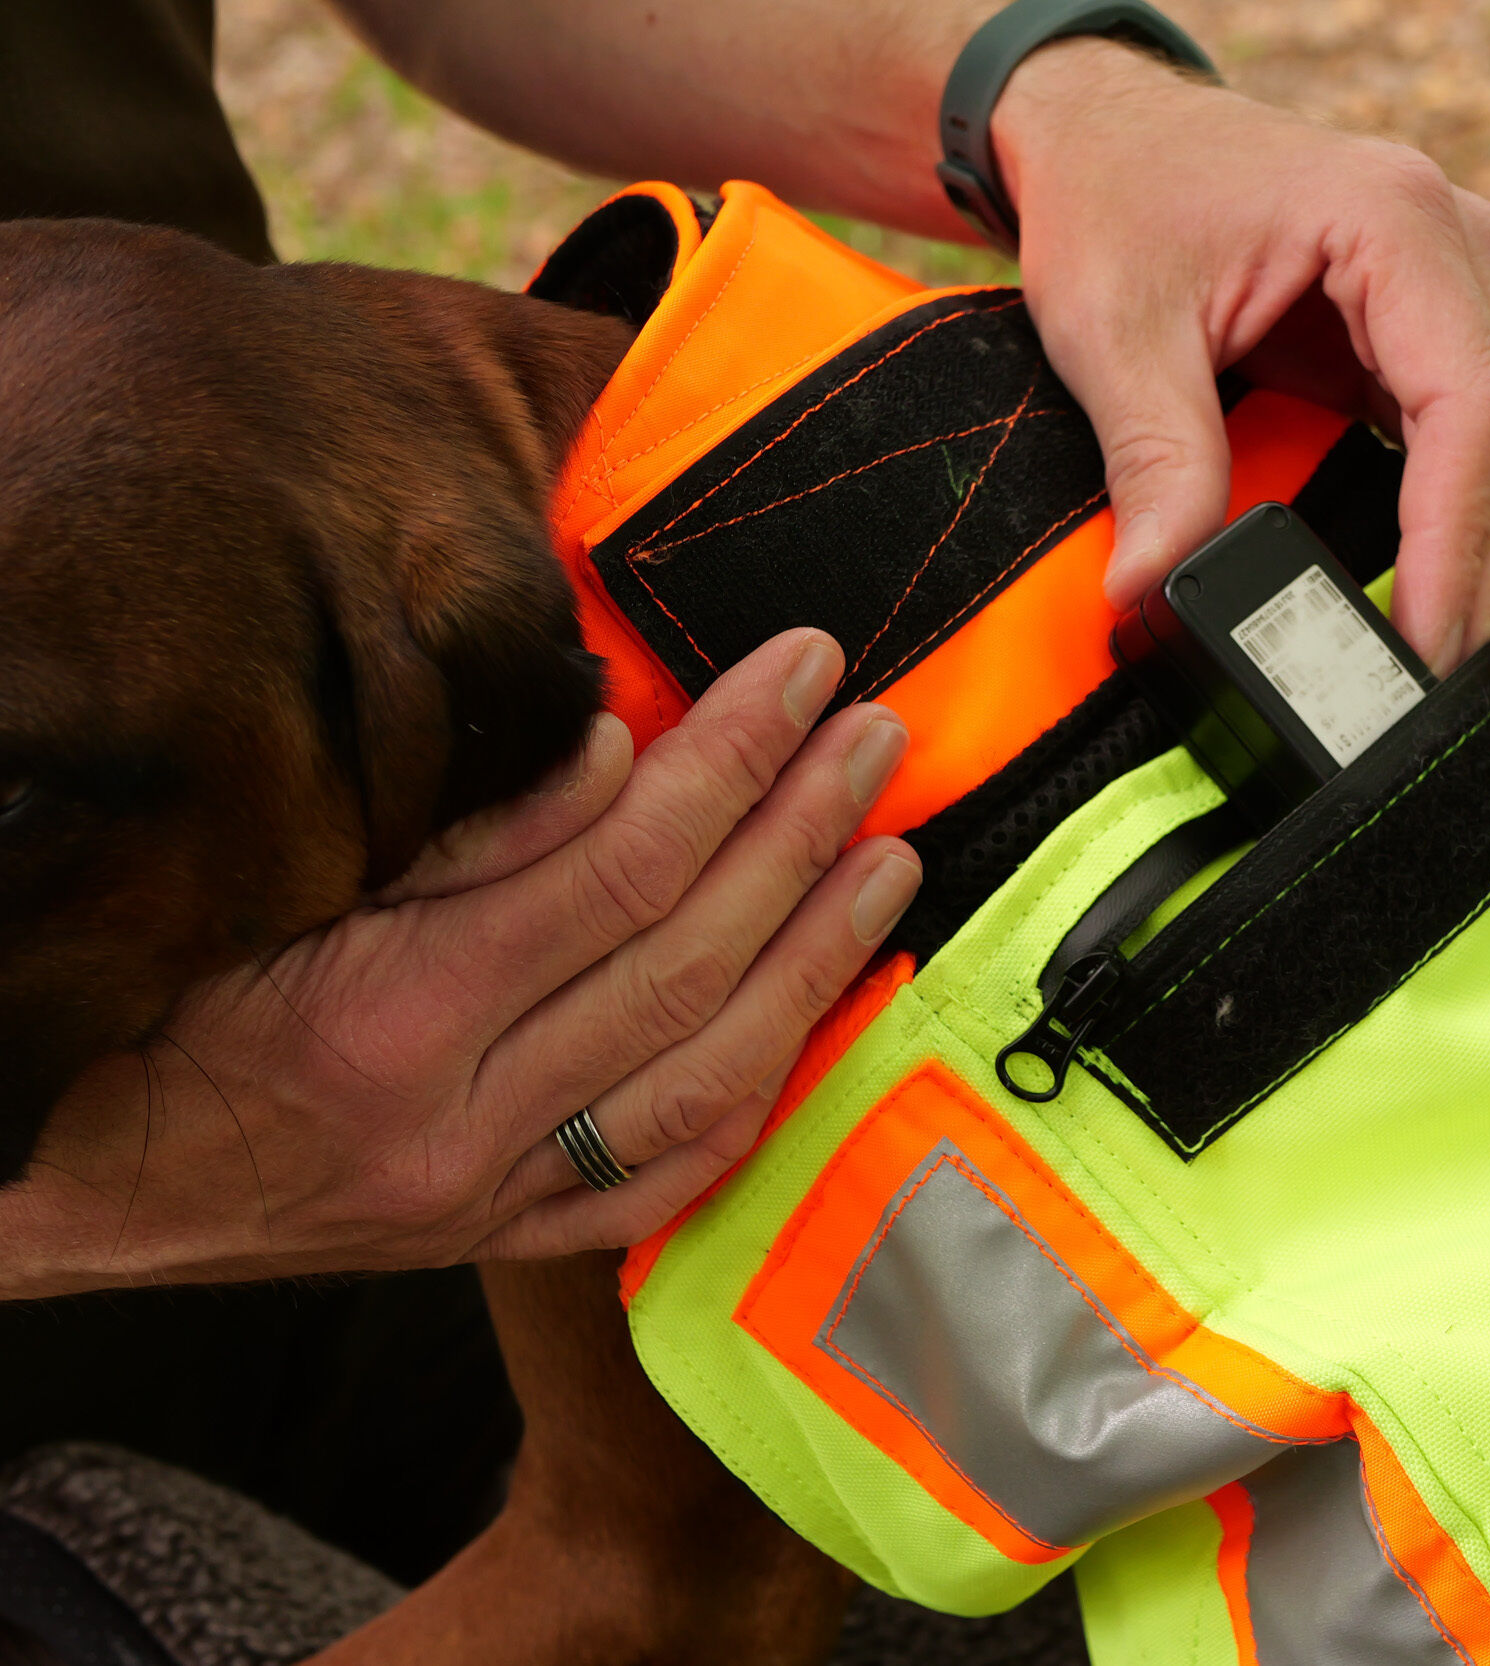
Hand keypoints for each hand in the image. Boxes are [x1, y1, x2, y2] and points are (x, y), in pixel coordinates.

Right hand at [0, 629, 921, 1298]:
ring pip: (707, 1080)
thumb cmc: (149, 997)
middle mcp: (459, 1123)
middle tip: (875, 734)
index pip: (619, 867)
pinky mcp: (499, 1241)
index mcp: (390, 1016)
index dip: (730, 757)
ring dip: (816, 960)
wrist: (56, 1184)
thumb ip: (455, 830)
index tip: (801, 669)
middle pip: (686, 962)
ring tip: (889, 854)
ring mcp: (490, 1197)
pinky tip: (824, 1018)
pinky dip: (756, 1100)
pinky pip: (661, 1185)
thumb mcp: (274, 881)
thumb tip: (618, 751)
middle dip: (800, 833)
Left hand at [996, 41, 1489, 703]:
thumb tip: (1154, 592)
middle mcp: (1462, 251)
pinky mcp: (1450, 338)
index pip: (1472, 407)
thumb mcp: (1114, 326)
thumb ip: (1153, 458)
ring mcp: (1471, 291)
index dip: (1460, 543)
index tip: (1429, 648)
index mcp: (1395, 223)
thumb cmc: (1118, 201)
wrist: (1112, 136)